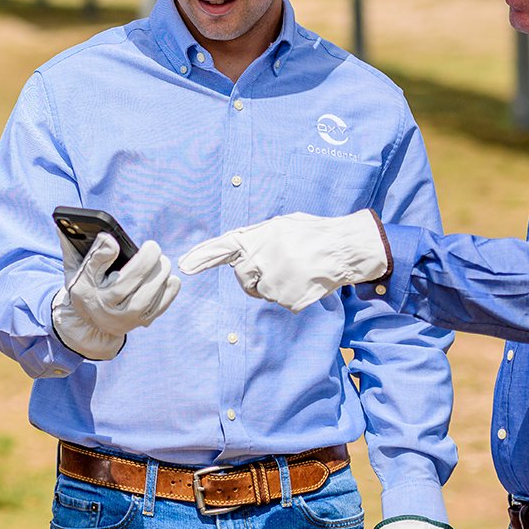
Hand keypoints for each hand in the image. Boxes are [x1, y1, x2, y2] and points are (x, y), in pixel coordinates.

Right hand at [51, 231, 180, 359]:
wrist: (91, 320)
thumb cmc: (88, 290)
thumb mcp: (84, 273)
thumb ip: (96, 255)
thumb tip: (111, 240)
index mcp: (104, 300)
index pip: (131, 277)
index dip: (146, 258)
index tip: (150, 245)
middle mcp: (120, 314)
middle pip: (148, 288)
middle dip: (157, 266)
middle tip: (156, 251)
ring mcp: (133, 320)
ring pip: (157, 297)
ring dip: (164, 276)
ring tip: (162, 262)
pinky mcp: (143, 322)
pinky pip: (162, 306)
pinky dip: (170, 291)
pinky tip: (170, 278)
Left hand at [177, 210, 389, 310]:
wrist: (344, 247)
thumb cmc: (312, 233)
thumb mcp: (280, 226)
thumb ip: (257, 239)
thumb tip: (239, 254)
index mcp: (257, 237)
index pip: (222, 248)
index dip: (202, 256)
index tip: (184, 265)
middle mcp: (259, 259)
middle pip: (243, 279)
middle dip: (255, 277)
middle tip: (281, 265)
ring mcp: (272, 280)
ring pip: (263, 292)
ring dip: (276, 286)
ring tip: (298, 269)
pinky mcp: (286, 299)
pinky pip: (282, 302)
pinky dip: (293, 295)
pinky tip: (307, 280)